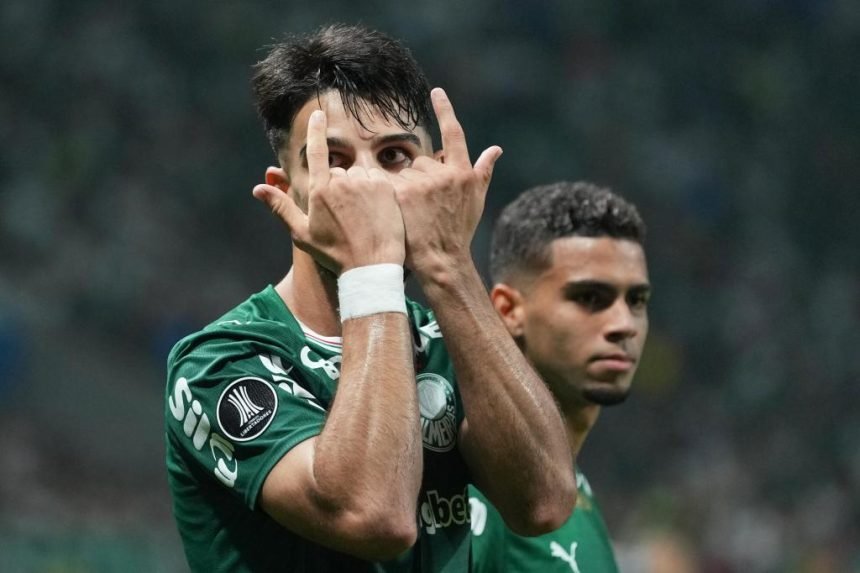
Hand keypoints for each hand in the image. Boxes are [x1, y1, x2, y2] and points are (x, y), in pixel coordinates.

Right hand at [253, 110, 405, 273]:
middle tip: (346, 216)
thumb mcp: (303, 234)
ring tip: (363, 215)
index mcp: (319, 190)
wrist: (371, 265)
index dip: (316, 130)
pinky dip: (376, 189)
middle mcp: (342, 180)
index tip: (319, 113)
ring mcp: (365, 182)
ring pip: (360, 174)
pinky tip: (376, 211)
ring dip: (360, 187)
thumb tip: (258, 188)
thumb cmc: (335, 253)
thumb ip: (281, 207)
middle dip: (341, 186)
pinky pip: (378, 178)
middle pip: (339, 171)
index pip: (316, 151)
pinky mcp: (386, 186)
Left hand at [389, 88, 501, 277]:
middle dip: (420, 179)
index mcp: (463, 173)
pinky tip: (394, 210)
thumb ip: (483, 171)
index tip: (436, 92)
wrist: (441, 260)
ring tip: (412, 214)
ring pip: (405, 173)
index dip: (445, 110)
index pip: (454, 134)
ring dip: (404, 188)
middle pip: (423, 162)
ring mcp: (422, 182)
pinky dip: (388, 194)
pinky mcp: (402, 192)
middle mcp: (445, 173)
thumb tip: (496, 148)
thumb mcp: (475, 201)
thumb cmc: (458, 232)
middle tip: (423, 208)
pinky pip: (388, 182)